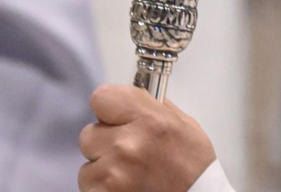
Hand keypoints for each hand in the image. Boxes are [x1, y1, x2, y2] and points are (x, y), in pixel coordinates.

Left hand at [79, 86, 216, 191]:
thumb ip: (154, 108)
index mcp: (150, 120)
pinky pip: (90, 187)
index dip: (108, 109)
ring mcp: (113, 173)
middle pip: (89, 134)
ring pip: (87, 165)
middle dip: (104, 142)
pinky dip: (103, 189)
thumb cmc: (193, 167)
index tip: (116, 117)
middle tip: (128, 153)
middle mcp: (127, 145)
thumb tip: (131, 100)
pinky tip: (124, 188)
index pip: (102, 98)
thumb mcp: (184, 126)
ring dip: (103, 169)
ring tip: (129, 175)